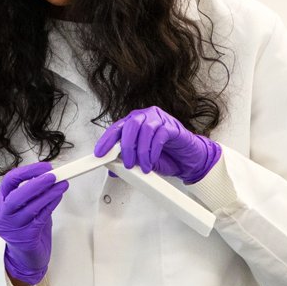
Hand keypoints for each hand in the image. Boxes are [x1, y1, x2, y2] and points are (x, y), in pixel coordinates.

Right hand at [0, 162, 68, 285]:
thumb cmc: (26, 229)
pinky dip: (50, 205)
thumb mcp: (25, 209)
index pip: (9, 182)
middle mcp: (2, 217)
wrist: (25, 259)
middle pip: (16, 196)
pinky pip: (40, 218)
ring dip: (49, 193)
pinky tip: (58, 197)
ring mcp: (12, 229)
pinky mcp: (25, 238)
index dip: (27, 172)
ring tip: (62, 184)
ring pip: (31, 207)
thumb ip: (33, 194)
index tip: (45, 167)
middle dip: (36, 184)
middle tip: (53, 175)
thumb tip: (50, 176)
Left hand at [94, 106, 222, 184]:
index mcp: (133, 124)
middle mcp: (144, 118)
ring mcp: (158, 119)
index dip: (106, 141)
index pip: (116, 129)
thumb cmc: (164, 157)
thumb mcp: (141, 162)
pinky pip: (160, 135)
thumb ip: (127, 161)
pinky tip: (153, 160)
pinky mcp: (171, 126)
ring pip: (144, 130)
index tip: (100, 153)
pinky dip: (154, 150)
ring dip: (142, 151)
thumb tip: (111, 167)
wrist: (186, 160)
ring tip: (143, 166)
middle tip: (128, 164)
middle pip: (130, 125)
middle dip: (126, 147)